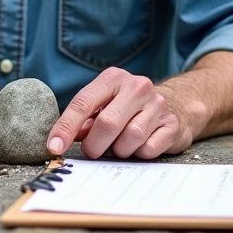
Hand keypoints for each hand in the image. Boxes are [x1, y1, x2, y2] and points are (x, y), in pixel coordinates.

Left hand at [47, 68, 194, 159]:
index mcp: (113, 78)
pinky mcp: (172, 124)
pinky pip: (148, 149)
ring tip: (121, 145)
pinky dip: (139, 154)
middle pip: (107, 124)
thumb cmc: (129, 107)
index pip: (83, 103)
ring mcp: (157, 104)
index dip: (66, 127)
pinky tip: (140, 146)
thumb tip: (61, 139)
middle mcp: (137, 87)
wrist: (177, 104)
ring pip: (129, 139)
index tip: (54, 147)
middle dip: (95, 145)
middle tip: (93, 150)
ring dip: (119, 150)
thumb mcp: (104, 104)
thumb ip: (84, 120)